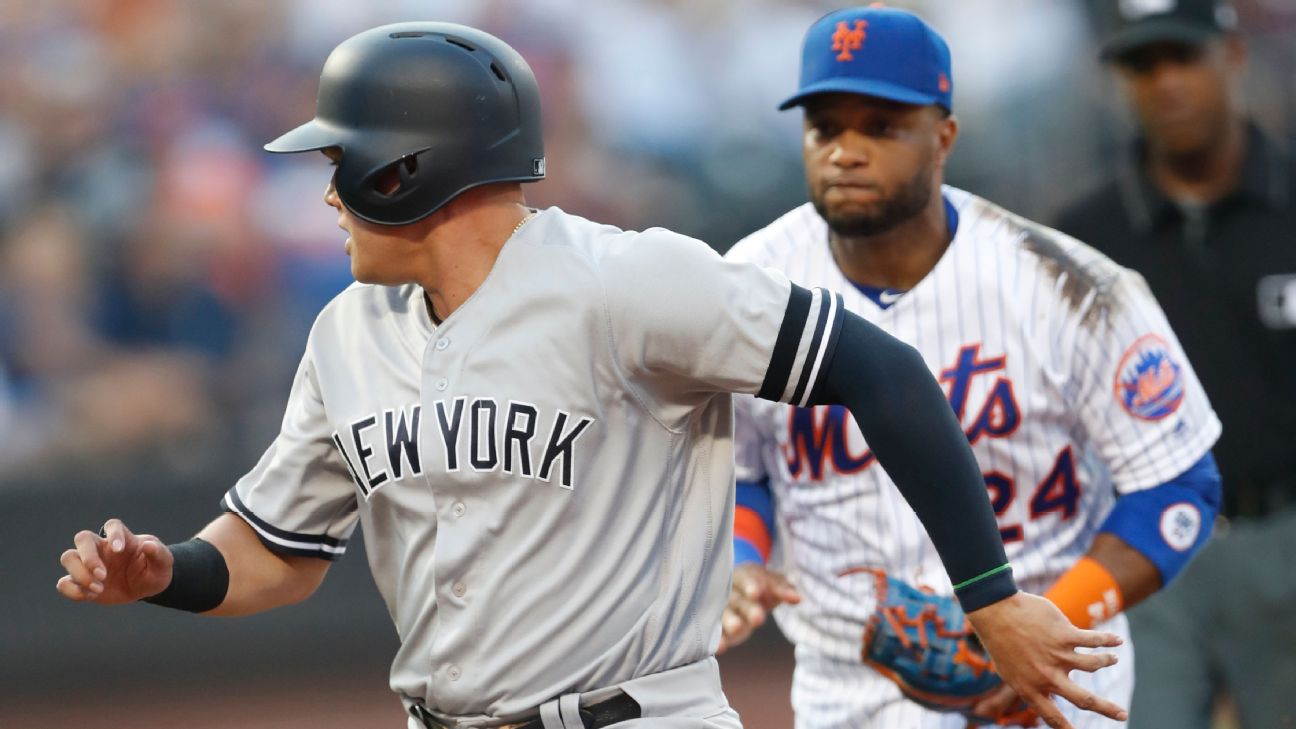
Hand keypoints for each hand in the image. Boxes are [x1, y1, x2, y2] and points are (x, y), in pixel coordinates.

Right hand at [57, 519, 172, 604]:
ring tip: (99, 588)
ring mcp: (89, 564)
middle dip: (88, 556)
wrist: (146, 587)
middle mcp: (102, 548)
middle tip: (103, 575)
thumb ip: (158, 553)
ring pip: (68, 557)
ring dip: (79, 573)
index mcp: (122, 539)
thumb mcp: (164, 562)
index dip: (113, 534)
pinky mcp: (81, 582)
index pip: (112, 525)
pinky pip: (64, 582)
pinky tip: (91, 596)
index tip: (119, 550)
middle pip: (82, 538)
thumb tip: (148, 546)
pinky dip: (72, 590)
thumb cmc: (155, 569)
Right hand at [718, 563, 800, 652]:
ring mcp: (724, 609)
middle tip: (758, 619)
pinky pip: (719, 632)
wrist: (749, 591)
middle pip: (737, 599)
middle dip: (747, 608)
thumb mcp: (775, 583)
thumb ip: (784, 590)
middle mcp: (730, 591)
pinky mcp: (721, 626)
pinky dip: (719, 640)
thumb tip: (797, 598)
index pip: (745, 578)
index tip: (756, 593)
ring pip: (725, 614)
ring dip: (730, 622)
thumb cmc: (764, 585)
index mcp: (743, 576)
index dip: (750, 585)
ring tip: (736, 629)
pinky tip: (720, 648)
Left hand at [965, 592, 1125, 728]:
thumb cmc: (1000, 641)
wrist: (994, 612)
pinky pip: (1093, 640)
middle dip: (1107, 709)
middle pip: (1083, 699)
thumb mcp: (1009, 671)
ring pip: (1093, 664)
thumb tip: (1046, 696)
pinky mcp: (1064, 635)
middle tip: (1123, 715)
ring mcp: (1058, 655)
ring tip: (1113, 659)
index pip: (1053, 716)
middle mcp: (1047, 676)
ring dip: (1106, 661)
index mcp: (1031, 689)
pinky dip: (1108, 641)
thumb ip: (1030, 685)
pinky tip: (1117, 641)